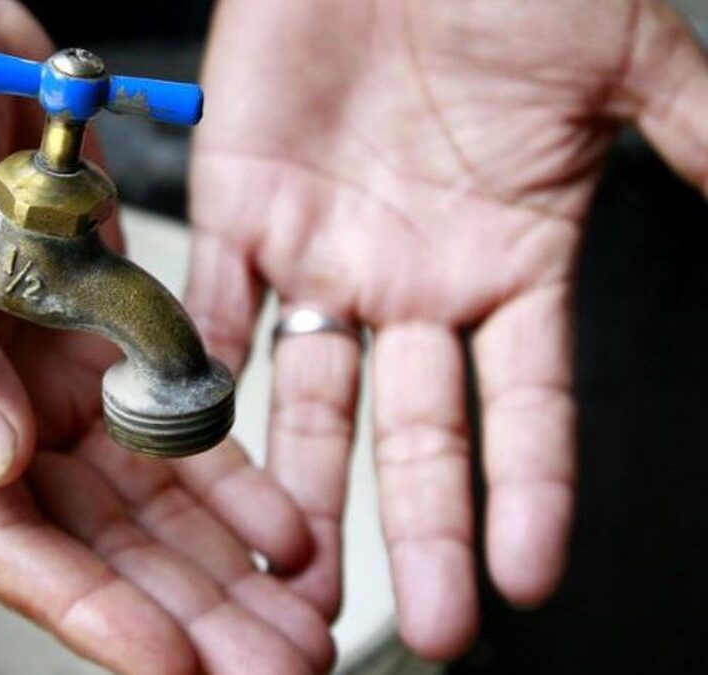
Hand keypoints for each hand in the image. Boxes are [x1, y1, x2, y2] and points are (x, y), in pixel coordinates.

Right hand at [0, 0, 335, 670]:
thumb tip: (1, 466)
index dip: (88, 610)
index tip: (172, 664)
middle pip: (88, 546)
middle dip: (182, 612)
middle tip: (272, 665)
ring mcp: (42, 383)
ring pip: (142, 503)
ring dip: (221, 565)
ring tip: (300, 620)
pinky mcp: (96, 341)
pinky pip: (170, 424)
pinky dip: (229, 476)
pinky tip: (287, 524)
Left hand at [187, 0, 707, 659]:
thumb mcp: (622, 59)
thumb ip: (699, 139)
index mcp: (508, 259)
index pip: (526, 407)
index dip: (529, 492)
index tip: (527, 577)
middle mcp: (412, 278)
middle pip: (415, 431)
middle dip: (418, 527)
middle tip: (421, 624)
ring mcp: (321, 252)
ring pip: (308, 397)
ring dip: (302, 487)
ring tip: (295, 575)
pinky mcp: (238, 209)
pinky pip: (216, 312)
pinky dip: (203, 379)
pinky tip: (202, 452)